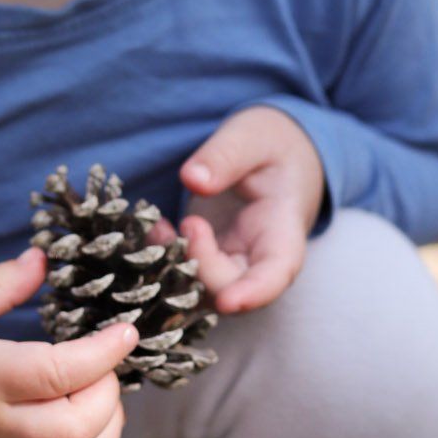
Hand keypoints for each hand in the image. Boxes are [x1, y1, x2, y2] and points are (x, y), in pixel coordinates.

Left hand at [153, 106, 324, 315]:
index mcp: (281, 234)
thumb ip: (226, 156)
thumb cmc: (272, 146)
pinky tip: (156, 230)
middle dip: (201, 268)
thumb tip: (193, 180)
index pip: (275, 276)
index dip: (254, 294)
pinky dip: (162, 261)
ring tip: (160, 228)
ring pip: (201, 292)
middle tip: (190, 222)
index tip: (228, 301)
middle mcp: (258, 261)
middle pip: (231, 290)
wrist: (273, 156)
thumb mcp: (253, 136)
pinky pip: (182, 277)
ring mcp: (230, 264)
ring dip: (173, 270)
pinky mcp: (206, 260)